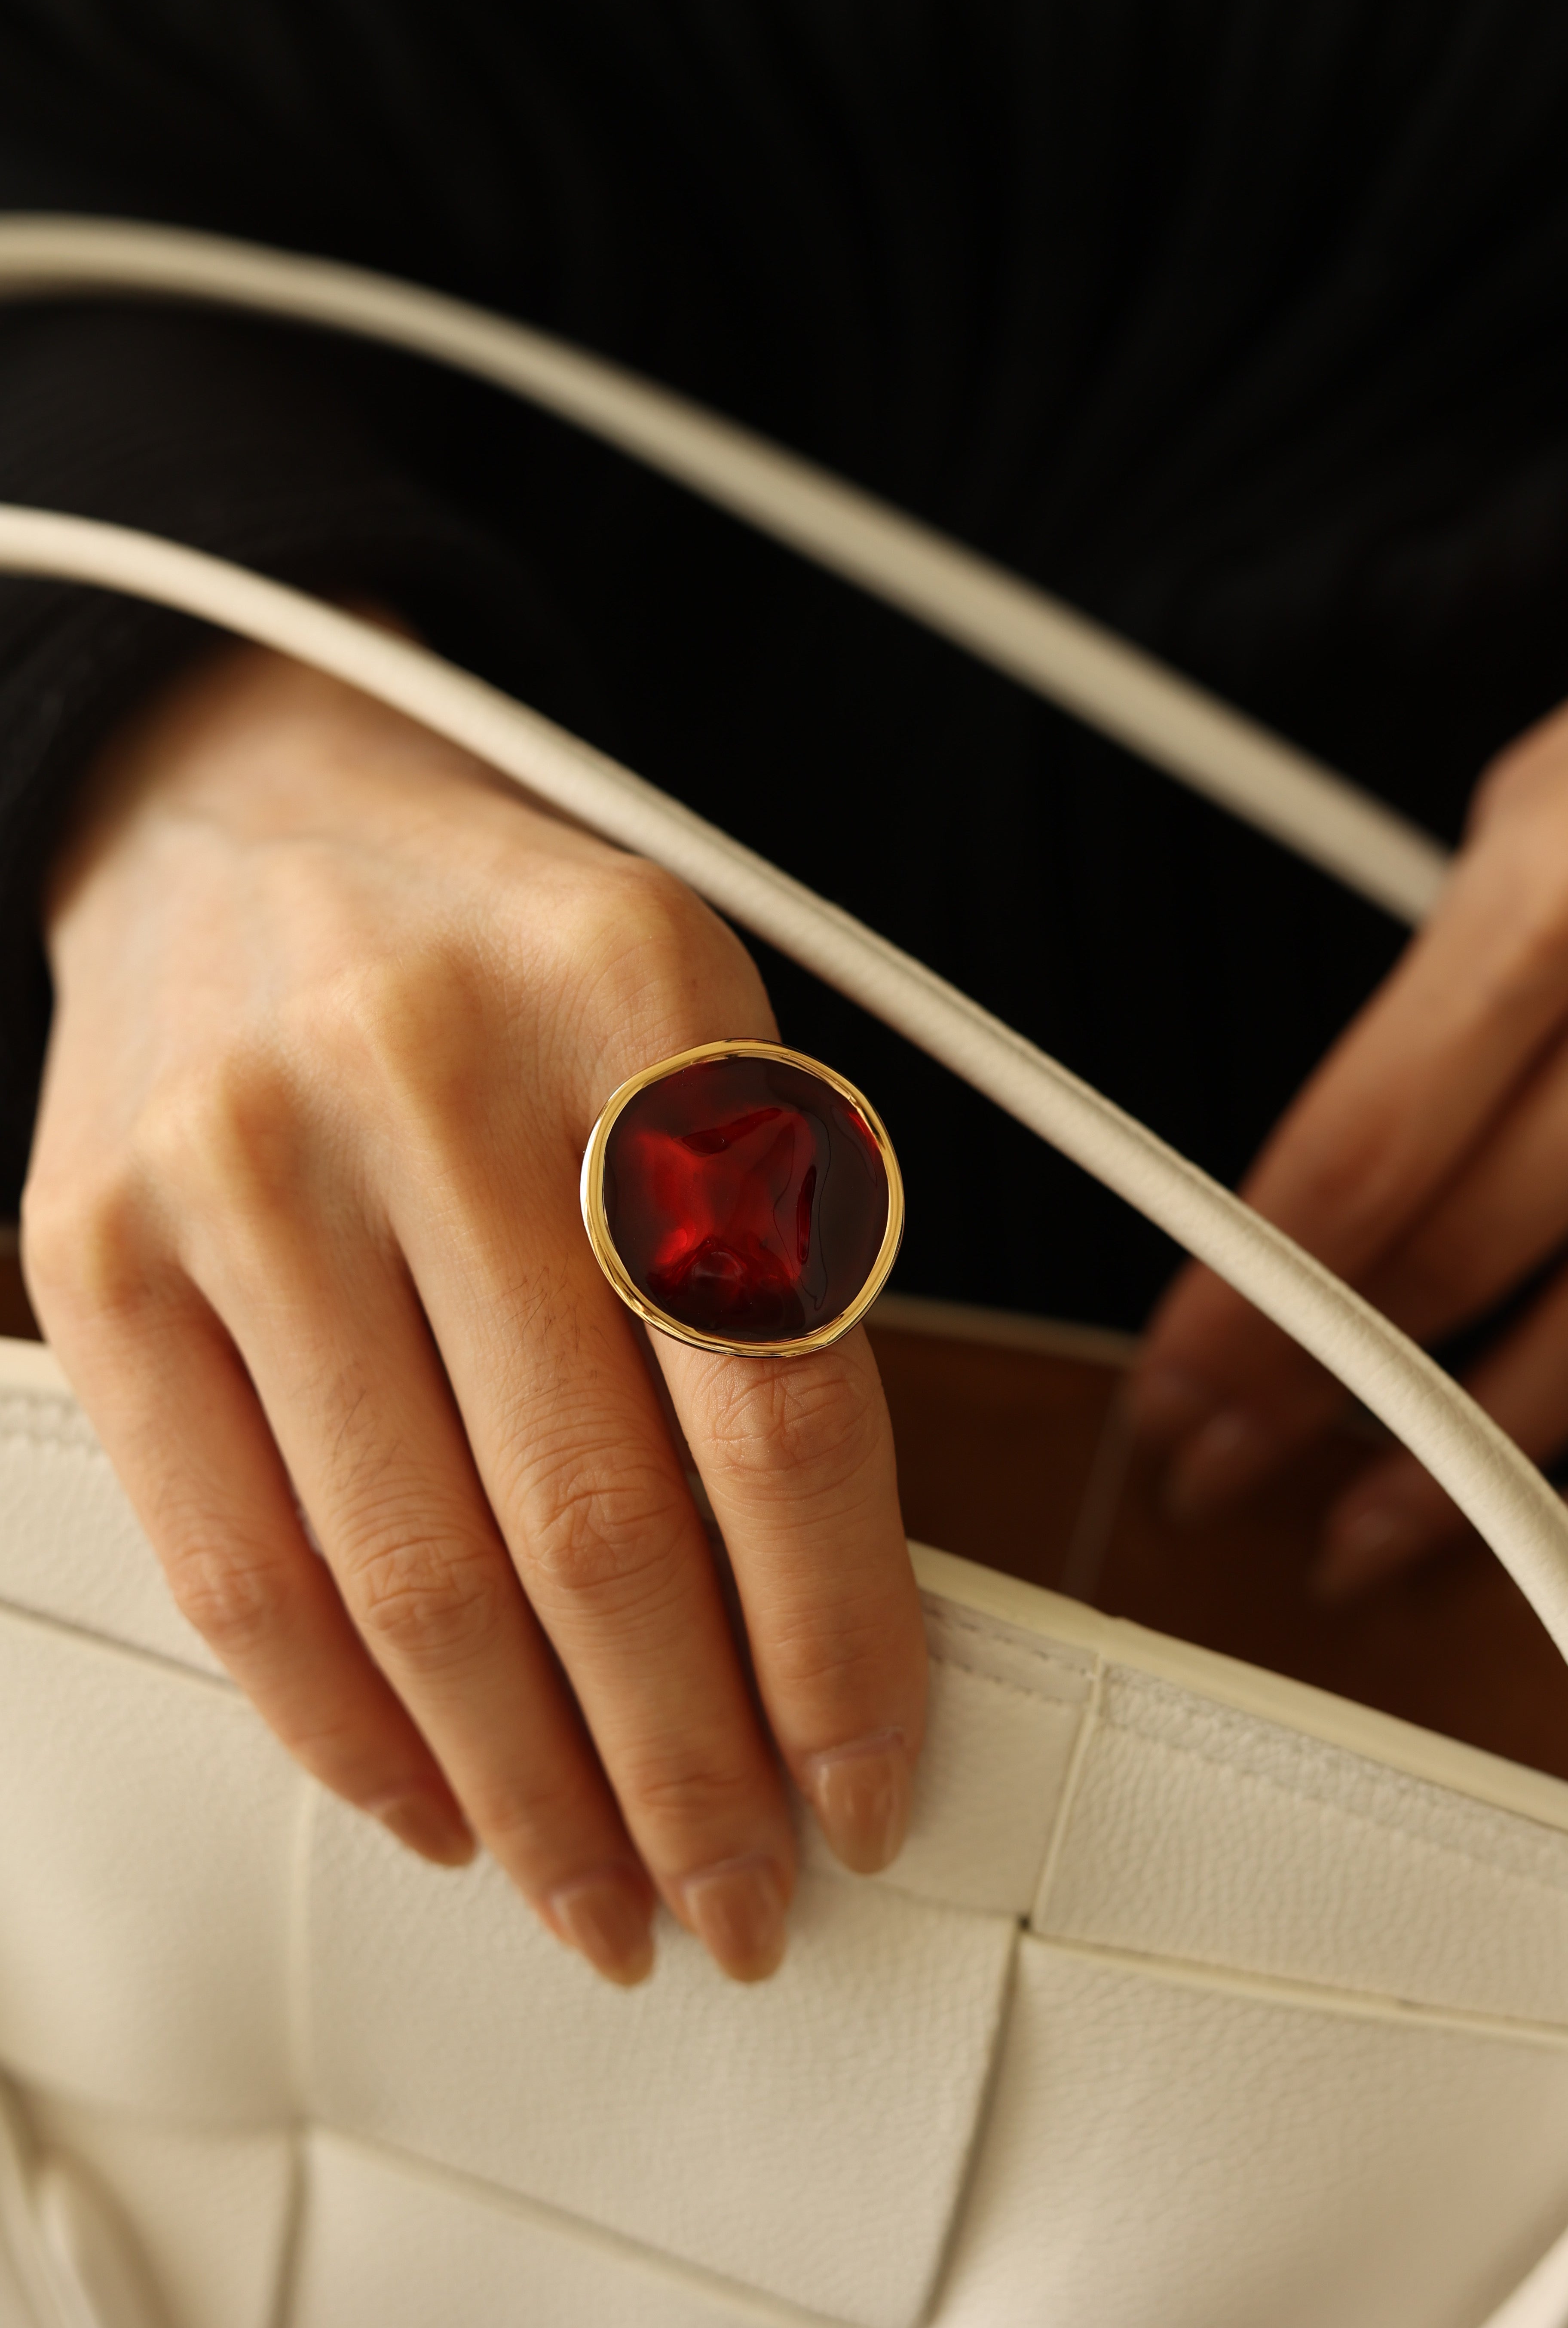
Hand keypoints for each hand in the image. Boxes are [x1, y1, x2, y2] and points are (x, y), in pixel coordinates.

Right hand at [23, 636, 924, 1984]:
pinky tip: (437, 1804)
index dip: (833, 1638)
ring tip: (603, 1897)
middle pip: (591, 1524)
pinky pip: (234, 1561)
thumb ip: (768, 1300)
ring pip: (414, 1579)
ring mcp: (242, 1163)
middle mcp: (434, 1073)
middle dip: (683, 1767)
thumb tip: (811, 1629)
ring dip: (526, 1789)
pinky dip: (349, 1727)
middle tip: (737, 1899)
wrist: (251, 821)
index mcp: (644, 1007)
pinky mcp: (101, 1252)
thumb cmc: (515, 973)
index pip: (773, 1399)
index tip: (866, 1786)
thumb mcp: (700, 1054)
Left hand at [1132, 694, 1567, 1600]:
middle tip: (1216, 1469)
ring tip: (1366, 1535)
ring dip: (1465, 1459)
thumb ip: (1463, 971)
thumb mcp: (1549, 807)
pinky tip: (1528, 1471)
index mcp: (1558, 903)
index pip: (1362, 1148)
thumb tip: (1337, 1164)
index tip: (1172, 1382)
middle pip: (1457, 1255)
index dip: (1248, 1290)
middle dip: (1313, 1384)